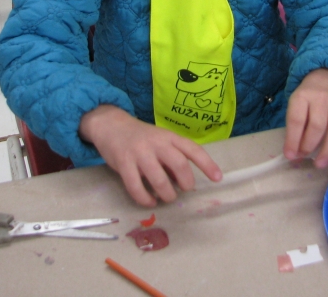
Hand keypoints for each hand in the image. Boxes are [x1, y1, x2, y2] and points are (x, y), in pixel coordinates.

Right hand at [79, 105, 221, 206]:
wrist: (110, 125)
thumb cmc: (141, 137)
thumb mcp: (160, 140)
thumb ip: (172, 157)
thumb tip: (185, 182)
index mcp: (169, 136)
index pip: (192, 149)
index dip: (207, 164)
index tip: (218, 178)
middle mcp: (156, 143)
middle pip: (179, 164)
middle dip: (186, 183)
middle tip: (184, 190)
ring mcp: (139, 153)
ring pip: (159, 179)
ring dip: (167, 194)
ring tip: (167, 197)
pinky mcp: (123, 163)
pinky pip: (136, 187)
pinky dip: (145, 199)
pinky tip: (149, 201)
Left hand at [284, 69, 327, 168]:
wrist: (326, 80)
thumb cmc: (307, 99)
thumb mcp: (295, 106)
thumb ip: (295, 127)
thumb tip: (295, 155)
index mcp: (302, 97)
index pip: (297, 119)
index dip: (293, 140)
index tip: (290, 156)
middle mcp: (321, 98)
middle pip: (318, 125)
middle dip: (310, 145)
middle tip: (305, 158)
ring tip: (321, 164)